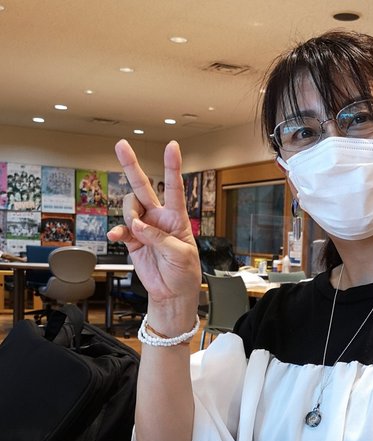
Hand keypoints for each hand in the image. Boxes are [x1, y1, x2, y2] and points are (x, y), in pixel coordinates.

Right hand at [109, 140, 201, 304]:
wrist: (173, 293)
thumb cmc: (184, 273)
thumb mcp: (181, 254)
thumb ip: (159, 238)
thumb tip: (138, 226)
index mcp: (177, 218)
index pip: (174, 188)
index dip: (172, 167)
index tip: (172, 147)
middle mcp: (159, 218)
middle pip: (144, 187)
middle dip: (132, 166)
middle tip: (121, 145)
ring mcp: (144, 228)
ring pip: (129, 207)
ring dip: (130, 216)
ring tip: (137, 231)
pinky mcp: (132, 241)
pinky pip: (120, 229)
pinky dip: (117, 232)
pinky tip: (118, 236)